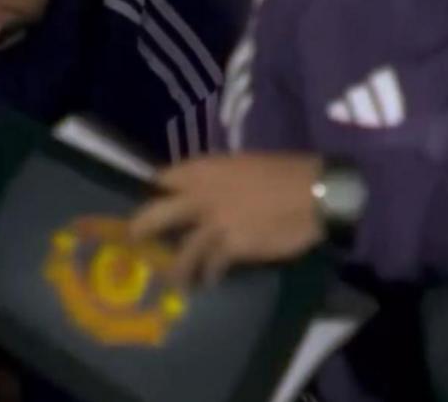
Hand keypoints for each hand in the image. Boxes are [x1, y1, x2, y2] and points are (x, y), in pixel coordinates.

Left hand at [128, 153, 325, 287]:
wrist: (313, 193)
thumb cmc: (284, 172)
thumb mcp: (243, 163)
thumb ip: (217, 178)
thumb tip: (204, 191)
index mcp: (203, 170)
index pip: (164, 178)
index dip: (156, 191)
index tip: (152, 200)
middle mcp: (199, 196)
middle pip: (155, 214)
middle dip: (140, 229)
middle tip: (133, 240)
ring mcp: (213, 224)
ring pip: (181, 252)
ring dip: (174, 269)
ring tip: (172, 281)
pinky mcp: (231, 247)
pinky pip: (211, 266)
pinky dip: (209, 276)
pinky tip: (209, 282)